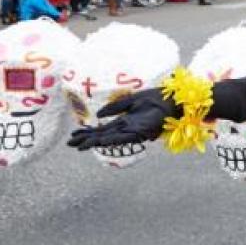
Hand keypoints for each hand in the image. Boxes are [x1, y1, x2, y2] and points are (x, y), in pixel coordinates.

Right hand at [66, 88, 181, 149]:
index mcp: (125, 120)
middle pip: (103, 135)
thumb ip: (116, 106)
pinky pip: (124, 137)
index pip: (103, 128)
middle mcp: (127, 127)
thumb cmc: (157, 99)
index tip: (74, 136)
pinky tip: (101, 141)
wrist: (174, 100)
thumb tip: (98, 114)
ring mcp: (134, 130)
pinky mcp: (142, 131)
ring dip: (96, 141)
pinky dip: (112, 139)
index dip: (89, 132)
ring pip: (111, 138)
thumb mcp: (133, 100)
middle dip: (87, 140)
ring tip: (82, 145)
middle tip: (70, 145)